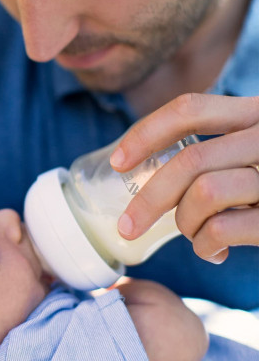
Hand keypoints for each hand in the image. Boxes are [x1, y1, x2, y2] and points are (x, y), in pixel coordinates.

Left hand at [110, 93, 258, 263]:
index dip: (144, 134)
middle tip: (127, 228)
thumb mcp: (249, 154)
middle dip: (147, 200)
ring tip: (194, 235)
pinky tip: (215, 251)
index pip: (190, 108)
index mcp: (257, 114)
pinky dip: (205, 246)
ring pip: (203, 193)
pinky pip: (222, 228)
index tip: (116, 163)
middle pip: (189, 159)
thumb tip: (145, 167)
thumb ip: (215, 151)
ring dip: (184, 224)